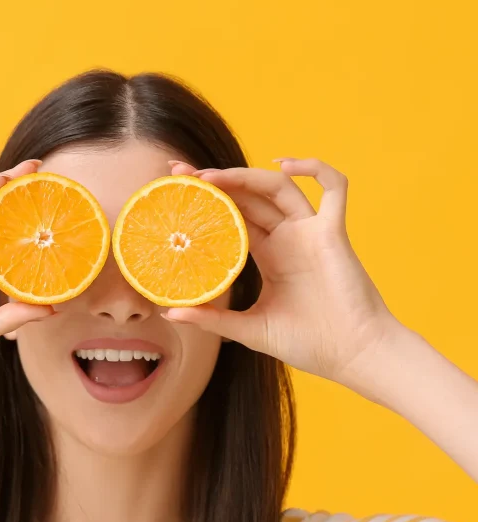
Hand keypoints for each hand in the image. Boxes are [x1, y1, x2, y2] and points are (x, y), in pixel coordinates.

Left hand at [164, 158, 400, 383]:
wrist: (352, 355)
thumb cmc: (306, 343)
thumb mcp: (248, 329)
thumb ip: (211, 318)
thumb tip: (169, 314)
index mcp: (268, 256)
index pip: (232, 218)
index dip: (207, 202)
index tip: (175, 190)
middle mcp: (287, 238)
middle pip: (248, 197)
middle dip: (215, 181)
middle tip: (178, 171)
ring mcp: (310, 232)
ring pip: (278, 188)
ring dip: (245, 176)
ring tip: (209, 175)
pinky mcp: (333, 233)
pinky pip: (334, 189)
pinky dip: (316, 168)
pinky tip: (285, 165)